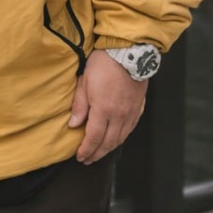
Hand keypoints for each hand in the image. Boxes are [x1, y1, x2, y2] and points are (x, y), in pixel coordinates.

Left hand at [68, 49, 147, 163]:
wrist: (129, 52)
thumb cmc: (104, 63)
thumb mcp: (85, 81)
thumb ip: (80, 105)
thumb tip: (74, 124)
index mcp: (103, 109)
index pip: (94, 137)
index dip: (86, 150)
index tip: (80, 156)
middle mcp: (119, 115)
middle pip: (108, 142)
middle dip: (97, 154)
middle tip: (88, 160)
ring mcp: (130, 113)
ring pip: (120, 138)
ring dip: (109, 149)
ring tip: (100, 152)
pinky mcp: (138, 108)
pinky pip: (130, 129)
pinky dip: (121, 138)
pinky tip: (116, 139)